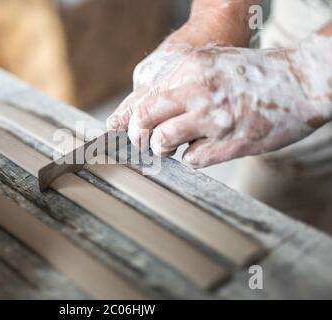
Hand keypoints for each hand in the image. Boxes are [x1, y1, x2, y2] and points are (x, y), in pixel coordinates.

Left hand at [107, 40, 331, 167]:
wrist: (299, 82)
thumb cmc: (252, 75)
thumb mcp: (210, 64)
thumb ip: (177, 85)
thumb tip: (141, 110)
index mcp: (190, 70)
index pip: (141, 99)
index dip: (123, 119)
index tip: (114, 130)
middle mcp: (198, 92)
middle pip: (143, 121)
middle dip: (136, 137)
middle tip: (142, 143)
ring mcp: (214, 119)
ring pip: (163, 142)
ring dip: (163, 148)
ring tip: (176, 143)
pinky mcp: (230, 143)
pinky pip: (192, 159)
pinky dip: (192, 157)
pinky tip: (205, 146)